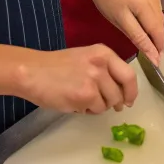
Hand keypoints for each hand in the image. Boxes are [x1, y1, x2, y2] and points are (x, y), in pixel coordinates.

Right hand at [17, 45, 137, 113]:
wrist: (31, 71)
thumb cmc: (55, 66)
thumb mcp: (85, 58)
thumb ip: (104, 70)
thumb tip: (121, 93)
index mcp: (104, 53)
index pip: (129, 74)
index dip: (131, 91)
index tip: (129, 99)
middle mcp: (102, 64)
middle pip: (122, 91)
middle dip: (119, 102)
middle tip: (115, 107)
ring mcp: (94, 79)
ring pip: (108, 103)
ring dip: (98, 106)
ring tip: (82, 100)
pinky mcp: (85, 95)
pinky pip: (94, 110)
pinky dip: (86, 110)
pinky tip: (74, 103)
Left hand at [87, 0, 163, 65]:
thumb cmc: (106, 0)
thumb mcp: (120, 22)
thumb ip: (139, 38)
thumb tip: (154, 56)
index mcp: (145, 4)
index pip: (157, 31)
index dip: (159, 47)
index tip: (158, 63)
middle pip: (160, 23)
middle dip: (157, 39)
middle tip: (152, 55)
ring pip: (159, 15)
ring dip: (155, 28)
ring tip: (148, 40)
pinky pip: (156, 6)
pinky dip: (152, 16)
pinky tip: (144, 20)